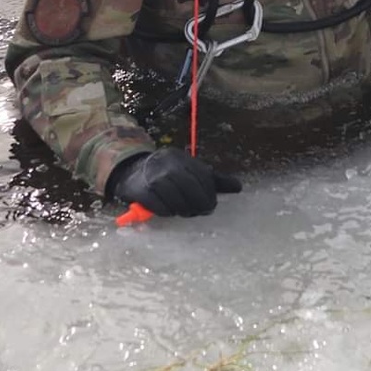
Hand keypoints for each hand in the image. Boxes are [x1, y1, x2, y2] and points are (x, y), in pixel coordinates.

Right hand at [110, 148, 241, 216]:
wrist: (132, 171)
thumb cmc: (168, 173)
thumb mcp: (190, 170)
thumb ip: (214, 179)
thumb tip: (239, 187)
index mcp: (181, 158)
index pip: (202, 177)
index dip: (209, 194)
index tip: (211, 204)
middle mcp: (167, 165)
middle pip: (191, 190)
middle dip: (199, 205)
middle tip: (201, 211)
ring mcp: (154, 178)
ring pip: (177, 201)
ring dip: (184, 210)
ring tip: (185, 211)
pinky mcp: (143, 192)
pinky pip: (162, 209)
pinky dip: (168, 212)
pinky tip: (169, 209)